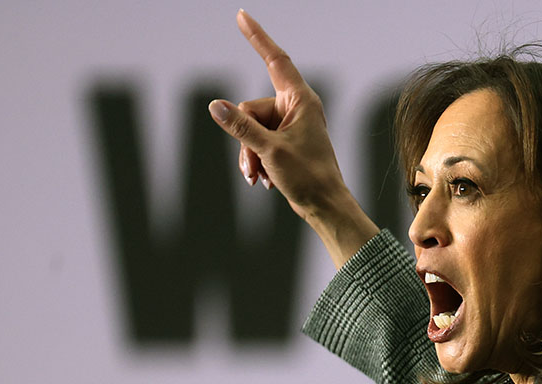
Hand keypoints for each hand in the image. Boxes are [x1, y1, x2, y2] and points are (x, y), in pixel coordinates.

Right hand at [208, 10, 377, 267]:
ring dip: (250, 154)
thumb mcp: (270, 151)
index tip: (242, 15)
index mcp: (302, 101)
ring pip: (250, 128)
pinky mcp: (285, 142)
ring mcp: (290, 125)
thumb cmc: (309, 177)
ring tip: (260, 177)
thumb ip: (241, 127)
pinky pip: (257, 141)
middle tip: (255, 165)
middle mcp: (296, 108)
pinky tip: (264, 180)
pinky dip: (257, 160)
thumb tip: (215, 106)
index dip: (258, 37)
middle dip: (245, 138)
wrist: (325, 206)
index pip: (275, 60)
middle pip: (251, 108)